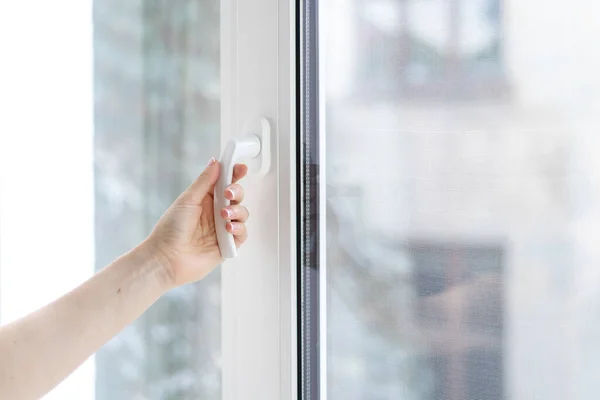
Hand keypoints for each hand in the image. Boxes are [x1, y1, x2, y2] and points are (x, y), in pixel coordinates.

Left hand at [145, 158, 248, 287]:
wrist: (166, 259)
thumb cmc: (170, 229)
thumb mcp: (187, 200)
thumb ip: (204, 181)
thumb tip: (216, 162)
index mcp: (205, 200)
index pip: (224, 183)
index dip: (234, 174)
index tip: (241, 168)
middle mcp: (215, 213)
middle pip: (236, 196)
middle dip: (236, 191)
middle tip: (228, 193)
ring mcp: (222, 229)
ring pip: (242, 213)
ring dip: (237, 211)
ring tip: (224, 216)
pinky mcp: (227, 245)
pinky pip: (242, 234)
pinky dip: (239, 229)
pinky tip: (228, 229)